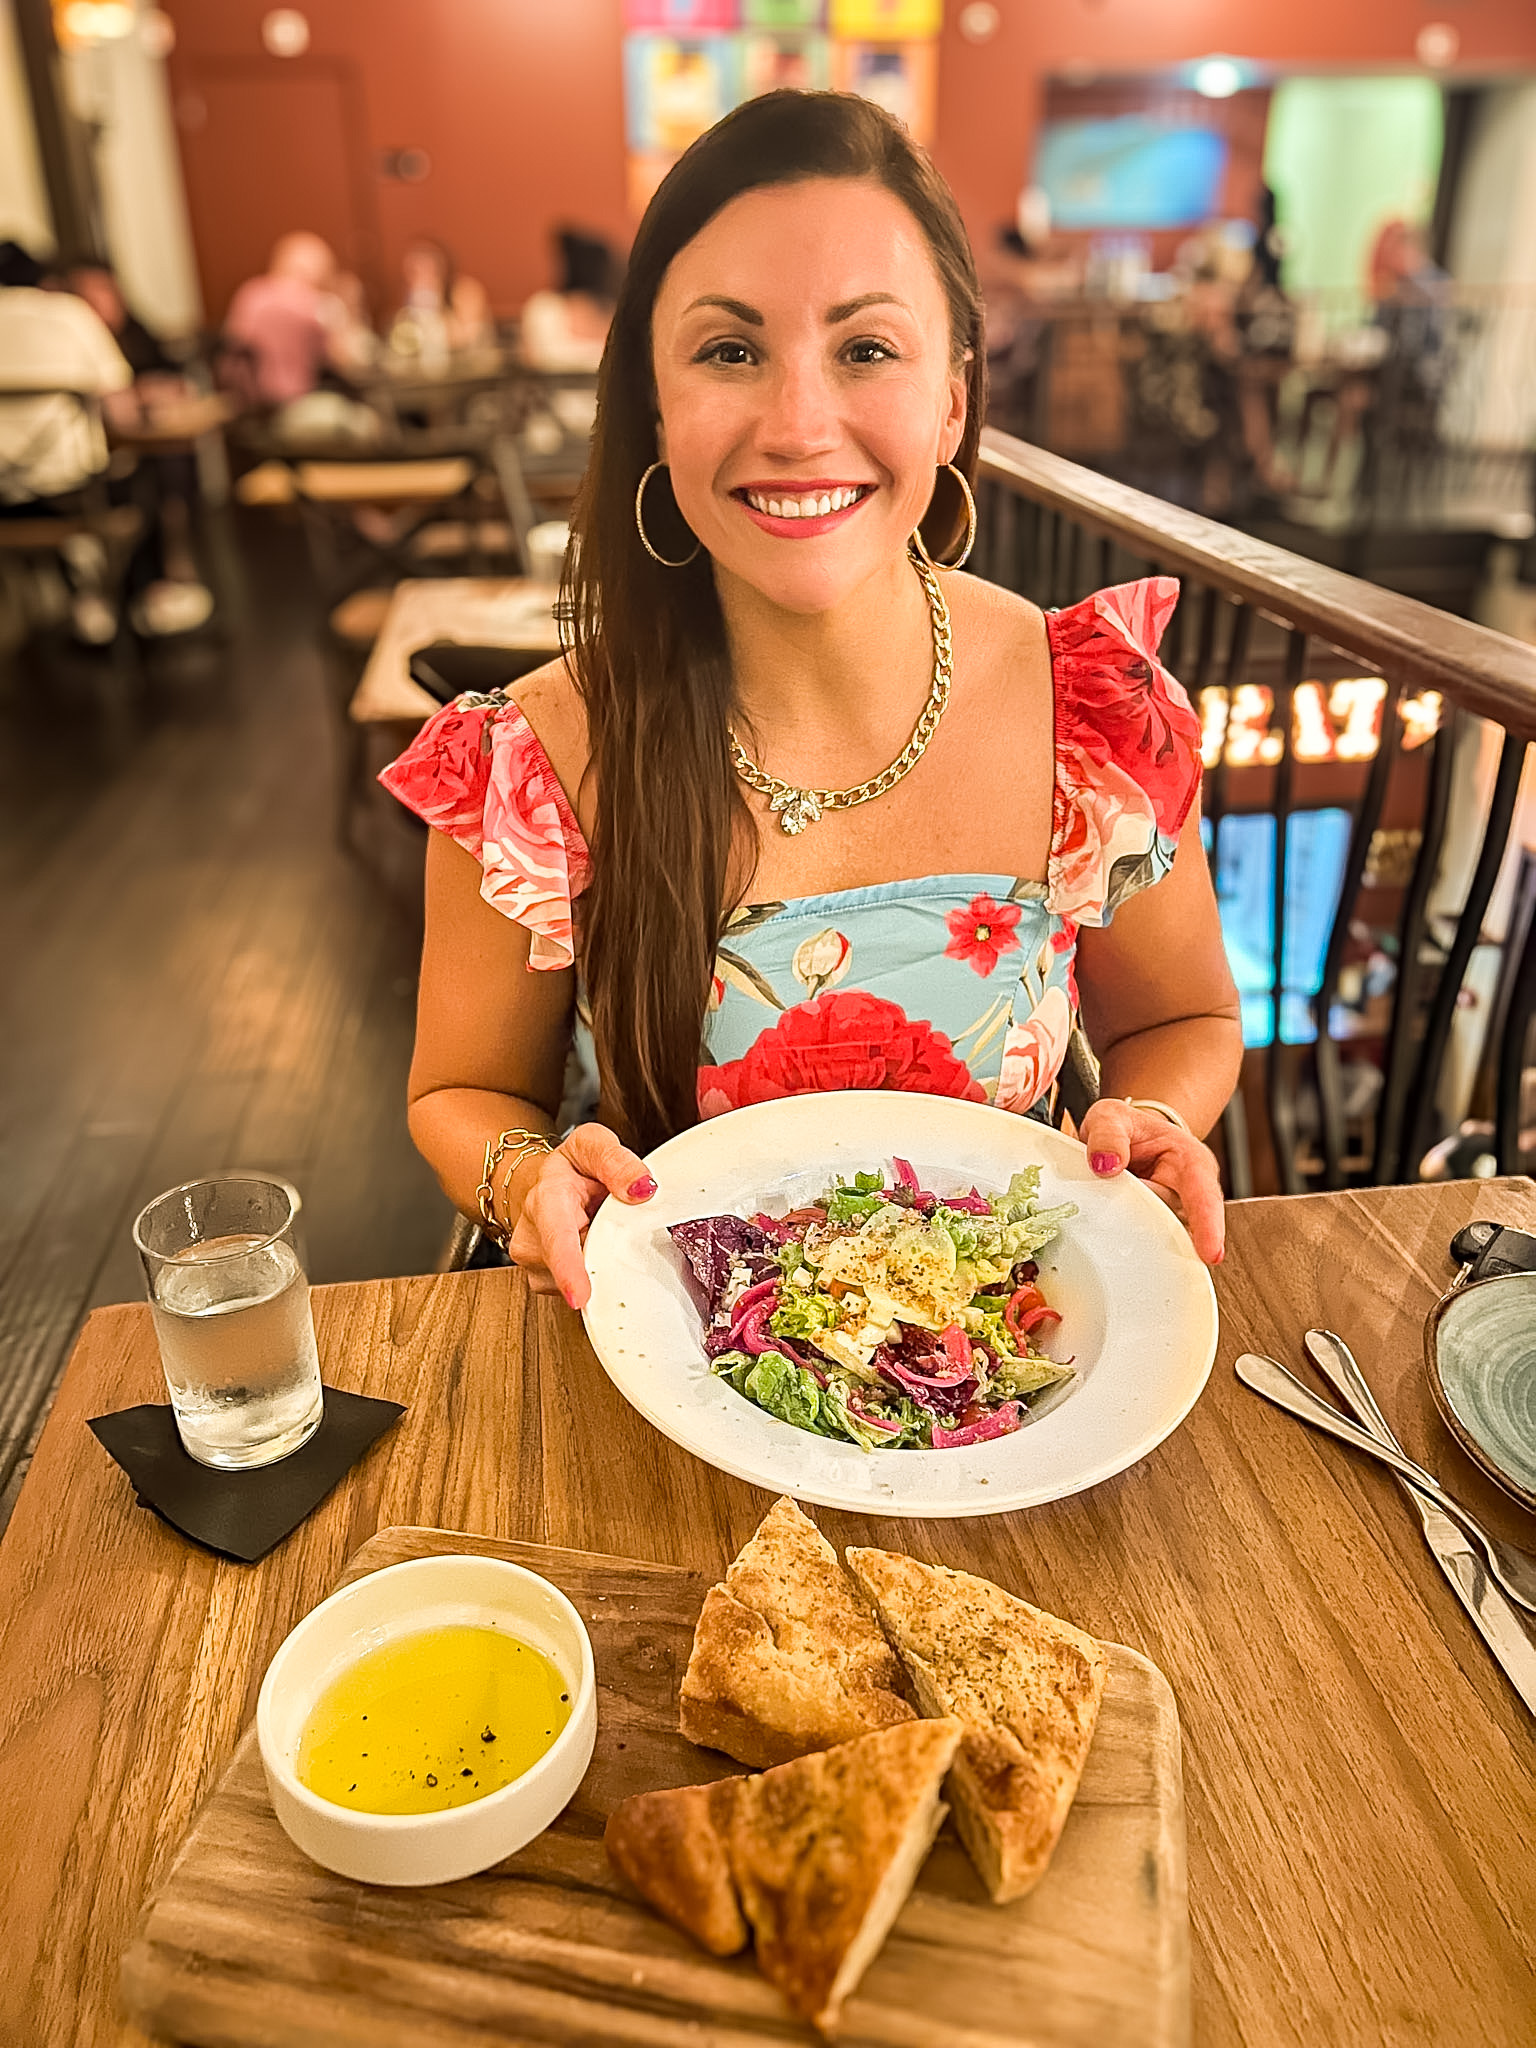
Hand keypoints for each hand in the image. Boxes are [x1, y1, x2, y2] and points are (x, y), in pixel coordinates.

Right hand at [505, 1122, 655, 1308]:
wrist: (546, 1183)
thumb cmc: (571, 1167)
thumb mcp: (594, 1145)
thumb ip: (618, 1162)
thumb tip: (642, 1189)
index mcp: (546, 1198)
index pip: (557, 1239)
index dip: (569, 1270)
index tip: (579, 1296)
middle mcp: (532, 1235)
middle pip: (582, 1264)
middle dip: (611, 1251)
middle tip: (612, 1220)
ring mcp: (534, 1263)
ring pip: (585, 1279)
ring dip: (603, 1259)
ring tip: (596, 1228)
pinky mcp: (542, 1282)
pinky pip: (580, 1288)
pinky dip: (594, 1270)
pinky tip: (590, 1245)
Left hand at [1076, 1099, 1224, 1264]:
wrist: (1124, 1140)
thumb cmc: (1126, 1129)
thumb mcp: (1110, 1117)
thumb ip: (1107, 1135)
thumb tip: (1106, 1164)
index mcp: (1191, 1162)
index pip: (1204, 1195)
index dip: (1208, 1224)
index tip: (1210, 1253)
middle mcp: (1189, 1195)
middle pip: (1172, 1222)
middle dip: (1142, 1218)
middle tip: (1113, 1198)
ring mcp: (1172, 1216)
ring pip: (1155, 1236)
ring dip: (1129, 1227)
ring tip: (1110, 1201)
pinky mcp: (1156, 1231)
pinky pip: (1141, 1243)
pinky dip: (1123, 1237)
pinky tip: (1110, 1227)